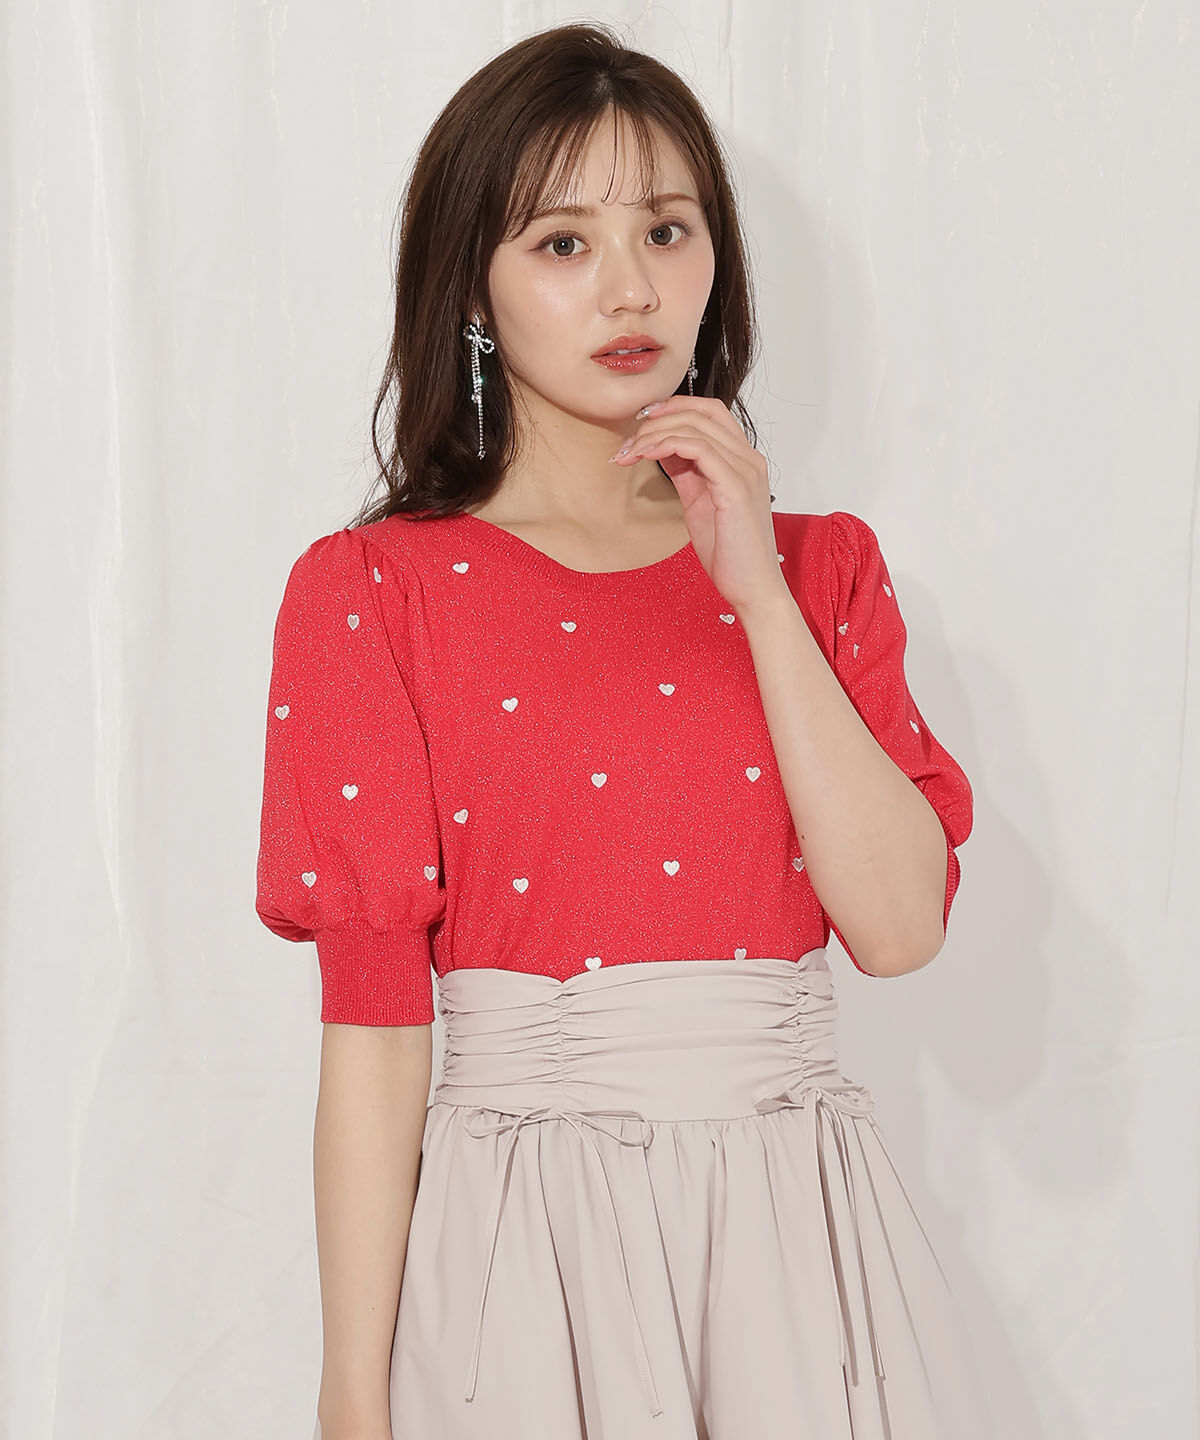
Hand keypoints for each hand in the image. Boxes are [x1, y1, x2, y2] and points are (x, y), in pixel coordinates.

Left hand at [610, 396, 790, 614]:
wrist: (751, 587)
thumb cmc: (729, 552)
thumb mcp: (699, 501)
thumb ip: (686, 471)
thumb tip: (661, 447)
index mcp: (743, 460)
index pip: (710, 412)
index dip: (674, 408)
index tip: (641, 422)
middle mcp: (749, 458)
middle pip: (701, 412)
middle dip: (658, 419)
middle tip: (627, 441)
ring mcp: (745, 470)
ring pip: (696, 426)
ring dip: (654, 434)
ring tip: (629, 452)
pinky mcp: (736, 487)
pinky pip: (699, 448)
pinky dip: (667, 444)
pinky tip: (646, 455)